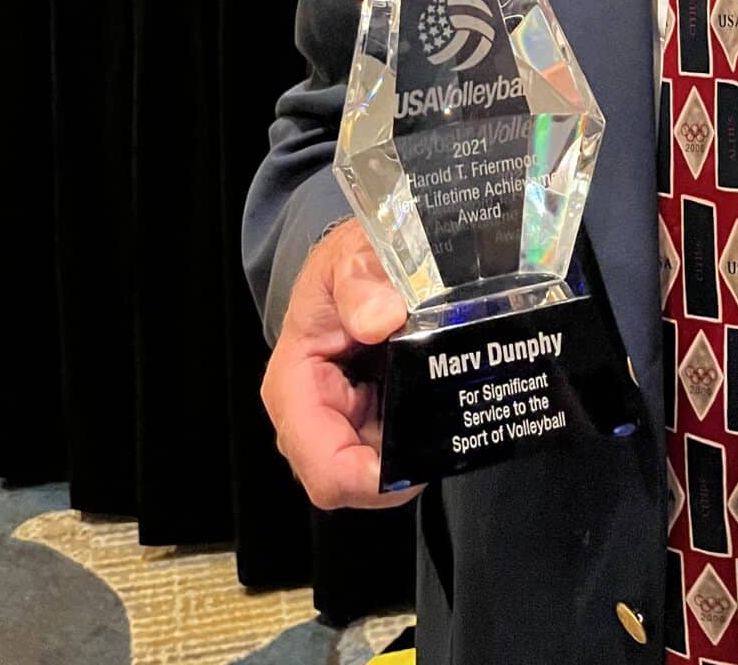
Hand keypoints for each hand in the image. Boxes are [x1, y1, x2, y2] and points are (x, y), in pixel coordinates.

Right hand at [259, 217, 421, 509]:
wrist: (356, 263)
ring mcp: (341, 423)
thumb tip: (379, 319)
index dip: (367, 479)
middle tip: (443, 436)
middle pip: (353, 480)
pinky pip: (395, 449)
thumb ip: (361, 282)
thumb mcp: (350, 257)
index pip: (323, 464)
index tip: (412, 466)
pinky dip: (419, 437)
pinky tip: (438, 409)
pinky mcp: (368, 421)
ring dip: (413, 452)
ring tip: (444, 414)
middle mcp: (312, 418)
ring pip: (379, 471)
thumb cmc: (342, 267)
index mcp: (293, 388)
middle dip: (399, 468)